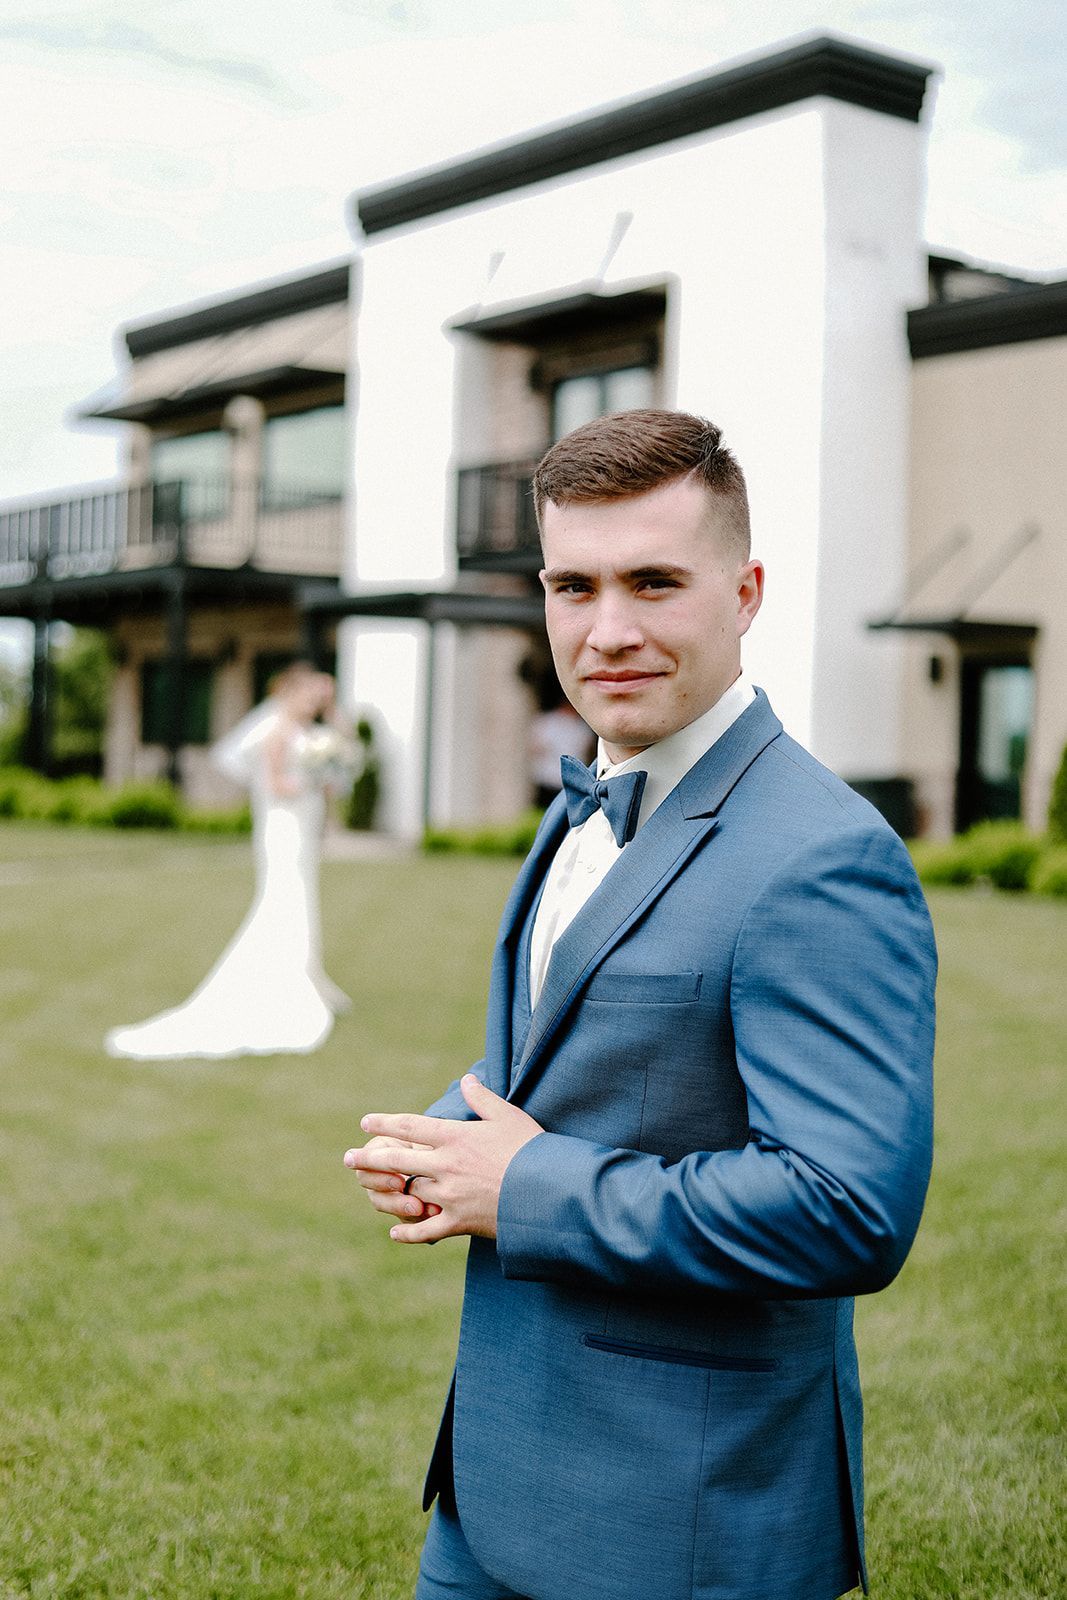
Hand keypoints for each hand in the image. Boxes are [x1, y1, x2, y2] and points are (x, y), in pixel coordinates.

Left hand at [343, 1075, 543, 1243]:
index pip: (411, 1127)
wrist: (549, 1191)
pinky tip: (392, 1232)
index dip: (386, 1124)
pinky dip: (408, 1232)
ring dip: (387, 1191)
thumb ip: (482, 1099)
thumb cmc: (531, 1149)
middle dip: (370, 1158)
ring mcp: (450, 1195)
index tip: (366, 1122)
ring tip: (368, 1189)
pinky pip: (426, 1229)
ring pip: (407, 1191)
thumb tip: (466, 1080)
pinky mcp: (459, 1221)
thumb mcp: (508, 1116)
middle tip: (348, 1158)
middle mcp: (446, 1165)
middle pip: (398, 1160)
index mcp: (456, 1137)